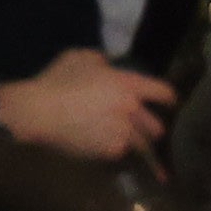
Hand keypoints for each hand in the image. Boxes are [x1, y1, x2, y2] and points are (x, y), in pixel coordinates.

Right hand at [0, 47, 175, 165]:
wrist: (40, 112)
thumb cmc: (57, 80)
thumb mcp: (79, 58)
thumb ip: (100, 60)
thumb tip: (107, 66)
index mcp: (128, 85)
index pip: (163, 93)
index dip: (169, 98)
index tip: (170, 102)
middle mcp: (132, 111)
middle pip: (157, 127)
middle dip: (150, 126)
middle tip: (141, 126)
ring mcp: (123, 134)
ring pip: (143, 146)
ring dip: (137, 143)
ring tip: (128, 145)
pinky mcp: (110, 151)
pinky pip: (121, 153)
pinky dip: (115, 150)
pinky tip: (104, 147)